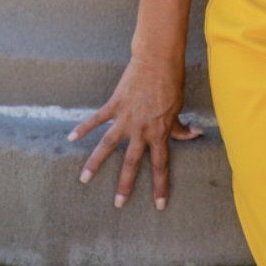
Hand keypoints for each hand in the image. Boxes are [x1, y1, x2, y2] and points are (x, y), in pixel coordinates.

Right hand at [66, 54, 203, 210]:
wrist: (158, 60)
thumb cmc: (172, 83)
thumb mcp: (178, 107)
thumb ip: (180, 126)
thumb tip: (194, 134)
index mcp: (159, 132)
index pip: (161, 164)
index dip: (160, 185)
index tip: (159, 205)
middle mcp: (141, 129)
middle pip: (132, 162)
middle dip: (125, 185)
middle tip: (118, 204)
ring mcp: (126, 118)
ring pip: (108, 145)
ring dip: (95, 163)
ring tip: (84, 179)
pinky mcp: (114, 105)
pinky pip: (96, 119)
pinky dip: (83, 128)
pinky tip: (71, 138)